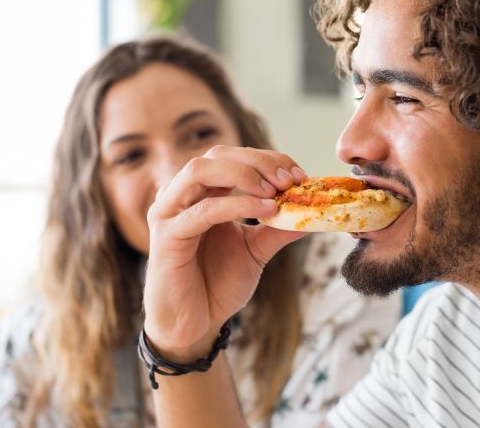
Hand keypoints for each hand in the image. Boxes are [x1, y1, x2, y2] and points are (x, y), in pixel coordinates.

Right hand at [142, 146, 306, 360]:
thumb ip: (278, 229)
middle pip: (217, 155)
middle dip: (258, 161)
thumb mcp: (256, 250)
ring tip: (275, 190)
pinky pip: (203, 210)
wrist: (195, 324)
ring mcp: (169, 212)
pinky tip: (265, 210)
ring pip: (200, 170)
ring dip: (243, 173)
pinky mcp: (166, 236)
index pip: (233, 157)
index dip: (267, 159)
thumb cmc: (217, 284)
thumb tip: (313, 213)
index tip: (299, 174)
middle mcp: (181, 195)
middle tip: (290, 179)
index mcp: (202, 193)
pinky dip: (237, 205)